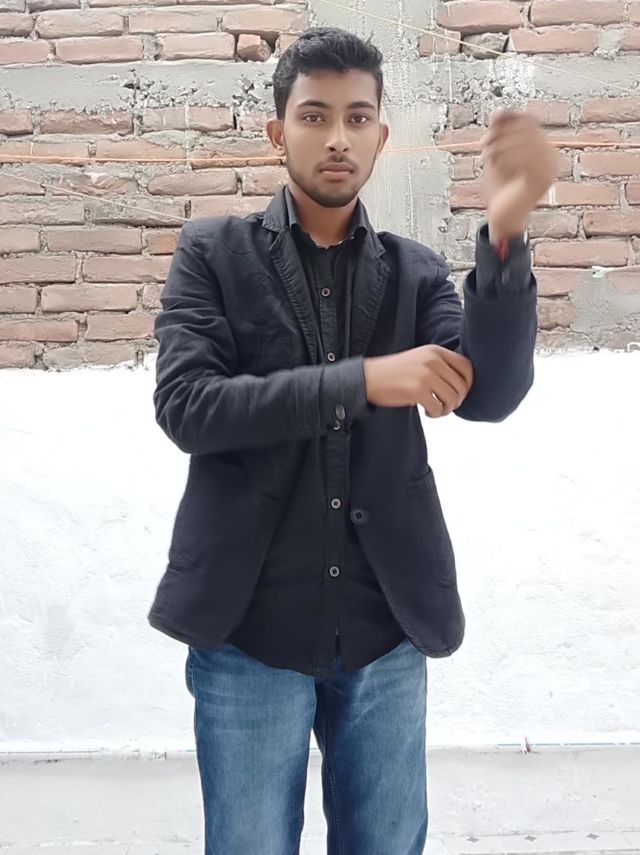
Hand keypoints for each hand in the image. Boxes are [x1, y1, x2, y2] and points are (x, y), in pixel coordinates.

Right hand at [364, 345, 473, 417]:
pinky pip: (438, 408)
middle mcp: (433, 361)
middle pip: (462, 386)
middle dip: (457, 401)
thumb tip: (462, 386)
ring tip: (436, 411)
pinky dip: (435, 414)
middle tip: (445, 406)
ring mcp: (426, 375)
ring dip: (447, 409)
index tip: (459, 393)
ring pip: (452, 399)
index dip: (468, 384)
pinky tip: (426, 413)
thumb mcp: (420, 359)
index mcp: (436, 351)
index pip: (467, 367)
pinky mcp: (418, 390)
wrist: (369, 378)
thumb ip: (440, 366)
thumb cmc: (394, 373)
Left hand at [482, 111, 557, 242]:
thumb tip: (498, 111)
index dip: (511, 118)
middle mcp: (552, 158)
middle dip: (502, 132)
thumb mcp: (498, 156)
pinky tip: (493, 165)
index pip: (530, 121)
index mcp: (545, 149)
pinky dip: (504, 159)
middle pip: (527, 129)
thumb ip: (500, 135)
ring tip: (486, 155)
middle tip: (484, 143)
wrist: (502, 217)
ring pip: (524, 142)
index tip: (492, 122)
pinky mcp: (541, 181)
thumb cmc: (500, 188)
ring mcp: (549, 169)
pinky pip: (523, 159)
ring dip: (500, 146)